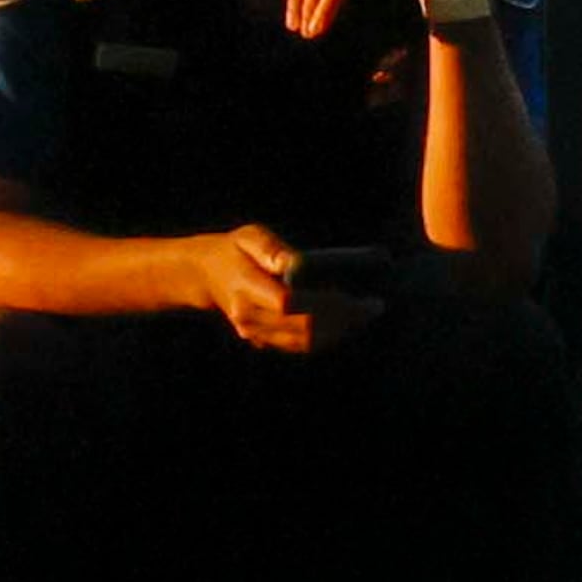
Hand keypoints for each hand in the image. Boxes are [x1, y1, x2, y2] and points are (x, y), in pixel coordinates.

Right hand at [187, 223, 381, 355]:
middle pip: (303, 326)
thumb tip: (295, 261)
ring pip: (304, 342)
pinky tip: (346, 323)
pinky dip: (326, 337)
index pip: (289, 303)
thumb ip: (270, 247)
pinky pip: (299, 346)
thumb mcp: (248, 236)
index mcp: (246, 288)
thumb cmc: (235, 250)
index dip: (324, 303)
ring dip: (339, 331)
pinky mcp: (263, 341)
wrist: (208, 275)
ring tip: (365, 314)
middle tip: (373, 306)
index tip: (355, 295)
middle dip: (342, 319)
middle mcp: (249, 317)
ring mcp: (255, 334)